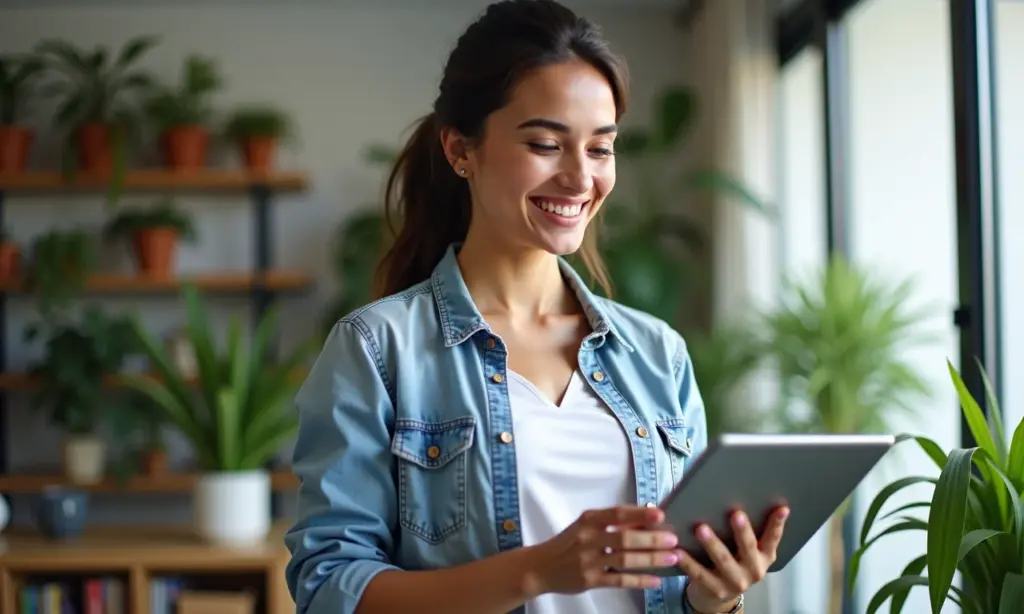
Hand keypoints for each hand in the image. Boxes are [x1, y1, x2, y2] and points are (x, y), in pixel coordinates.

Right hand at [523, 505, 679, 597]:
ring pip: (625, 559)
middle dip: (652, 540)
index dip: (639, 514)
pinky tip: (655, 580)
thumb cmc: (568, 542)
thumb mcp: (584, 526)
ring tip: (672, 558)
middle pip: (625, 538)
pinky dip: (638, 580)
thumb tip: (644, 519)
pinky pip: (619, 580)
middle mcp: (588, 538)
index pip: (617, 514)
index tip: (660, 514)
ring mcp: (589, 561)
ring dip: (651, 559)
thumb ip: (610, 523)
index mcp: (588, 520)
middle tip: (673, 540)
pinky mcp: (590, 580)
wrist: (541, 567)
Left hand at [678, 506, 789, 611]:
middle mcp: (754, 570)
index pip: (773, 538)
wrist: (719, 594)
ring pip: (724, 561)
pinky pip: (700, 574)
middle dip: (743, 531)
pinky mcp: (716, 589)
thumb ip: (746, 530)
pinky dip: (689, 563)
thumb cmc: (733, 560)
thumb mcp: (746, 549)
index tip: (781, 508)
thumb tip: (736, 494)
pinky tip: (679, 551)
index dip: (778, 524)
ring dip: (713, 544)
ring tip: (701, 529)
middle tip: (736, 514)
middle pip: (749, 548)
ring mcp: (736, 582)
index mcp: (764, 556)